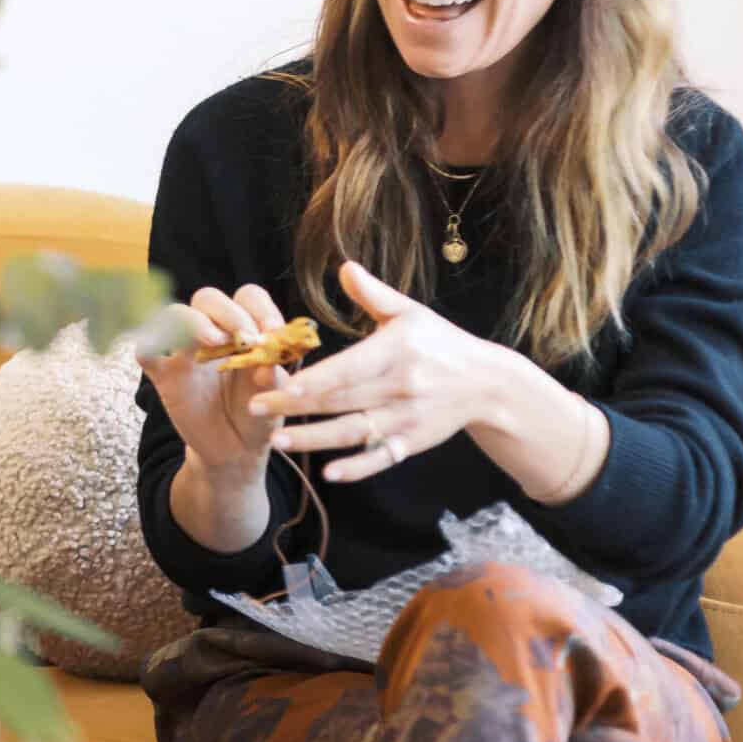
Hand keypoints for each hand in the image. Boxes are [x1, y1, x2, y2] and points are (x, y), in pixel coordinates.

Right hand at [136, 282, 294, 478]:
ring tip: (216, 342)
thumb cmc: (258, 415)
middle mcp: (213, 334)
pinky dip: (149, 343)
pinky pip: (146, 350)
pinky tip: (165, 352)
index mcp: (245, 330)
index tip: (273, 332)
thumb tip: (268, 365)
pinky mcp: (163, 374)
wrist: (234, 450)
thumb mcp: (275, 399)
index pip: (248, 298)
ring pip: (175, 314)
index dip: (259, 309)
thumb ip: (274, 381)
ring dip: (194, 321)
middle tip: (247, 338)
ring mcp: (184, 352)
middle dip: (228, 313)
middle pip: (208, 298)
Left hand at [248, 261, 503, 481]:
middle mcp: (401, 388)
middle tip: (254, 408)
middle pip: (340, 401)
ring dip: (315, 440)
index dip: (313, 378)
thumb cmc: (440, 342)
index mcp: (396, 352)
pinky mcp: (413, 442)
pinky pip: (382, 458)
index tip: (279, 382)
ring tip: (277, 442)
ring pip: (354, 432)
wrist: (488, 384)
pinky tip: (328, 474)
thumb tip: (344, 267)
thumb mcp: (410, 312)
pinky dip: (357, 468)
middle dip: (296, 406)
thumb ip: (373, 294)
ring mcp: (407, 419)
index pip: (348, 368)